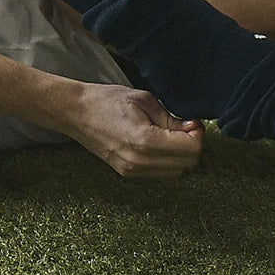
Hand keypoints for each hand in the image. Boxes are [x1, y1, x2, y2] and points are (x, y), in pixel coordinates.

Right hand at [63, 84, 204, 178]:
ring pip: (176, 172)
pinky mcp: (127, 173)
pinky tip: (158, 142)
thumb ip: (171, 117)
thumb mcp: (144, 100)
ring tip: (170, 133)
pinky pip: (160, 172)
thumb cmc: (107, 100)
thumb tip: (192, 128)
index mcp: (145, 141)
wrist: (76, 112)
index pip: (191, 150)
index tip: (192, 121)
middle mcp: (140, 162)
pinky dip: (167, 160)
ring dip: (180, 154)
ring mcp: (132, 171)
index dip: (198, 134)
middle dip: (192, 144)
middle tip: (184, 125)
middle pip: (187, 164)